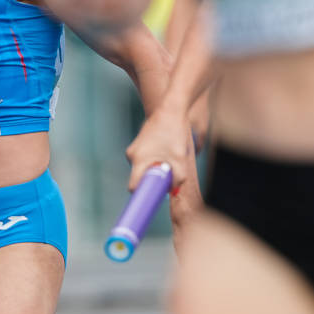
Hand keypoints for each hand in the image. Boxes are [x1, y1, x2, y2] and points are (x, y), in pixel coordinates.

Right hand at [126, 107, 202, 228]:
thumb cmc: (174, 134)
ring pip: (144, 167)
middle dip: (152, 181)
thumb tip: (172, 191)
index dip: (141, 197)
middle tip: (168, 178)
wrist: (171, 108)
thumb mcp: (180, 160)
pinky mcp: (141, 142)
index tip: (146, 205)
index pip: (133, 187)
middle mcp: (133, 154)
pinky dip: (157, 158)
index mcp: (139, 160)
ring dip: (156, 168)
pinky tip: (169, 149)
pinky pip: (147, 158)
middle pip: (139, 177)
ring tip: (172, 158)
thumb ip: (177, 180)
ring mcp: (136, 147)